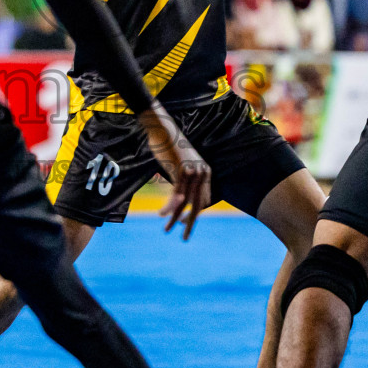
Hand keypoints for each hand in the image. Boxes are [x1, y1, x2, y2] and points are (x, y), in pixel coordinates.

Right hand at [139, 102, 211, 239]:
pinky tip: (162, 214)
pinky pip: (176, 194)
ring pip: (185, 202)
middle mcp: (202, 173)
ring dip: (175, 218)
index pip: (205, 200)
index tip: (184, 223)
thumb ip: (183, 180)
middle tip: (184, 238)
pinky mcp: (181, 171)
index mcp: (205, 172)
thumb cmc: (169, 147)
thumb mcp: (180, 165)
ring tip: (167, 229)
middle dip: (190, 223)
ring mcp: (193, 172)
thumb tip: (180, 196)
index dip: (195, 214)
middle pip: (198, 205)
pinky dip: (169, 207)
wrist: (163, 130)